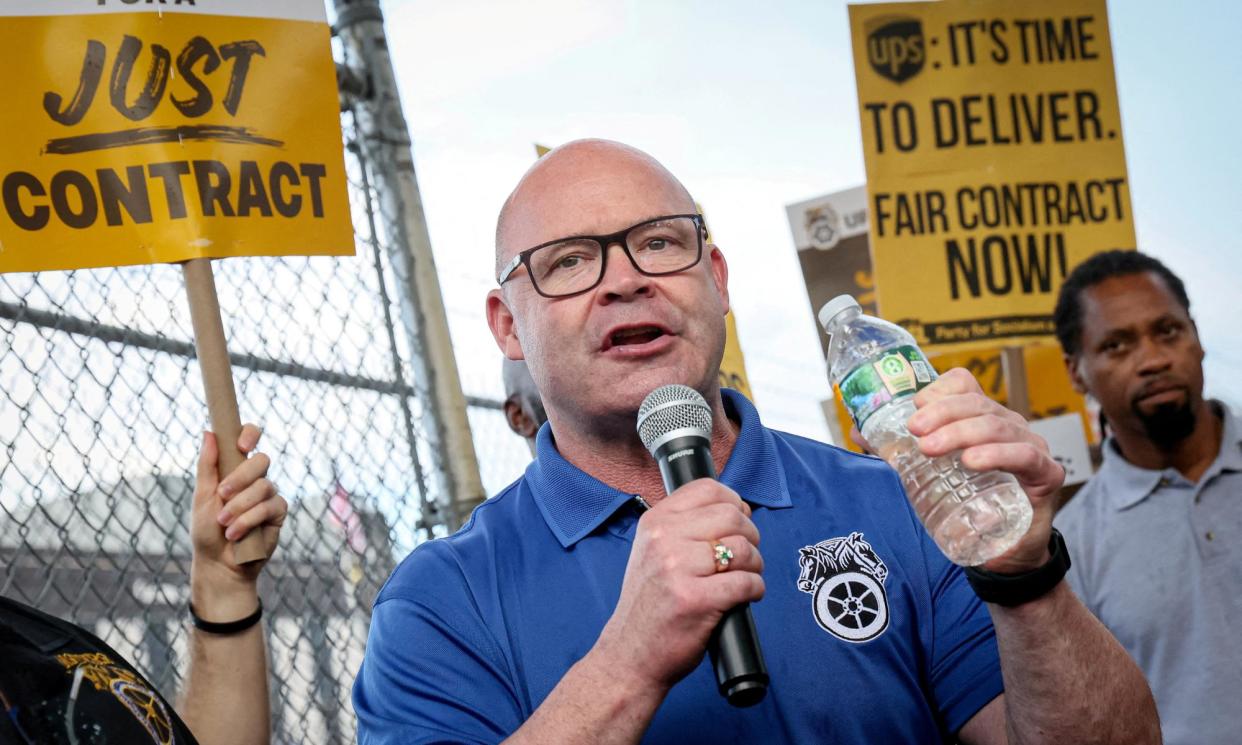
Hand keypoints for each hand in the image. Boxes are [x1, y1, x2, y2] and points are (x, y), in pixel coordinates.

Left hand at [190, 425, 287, 617]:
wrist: (218, 563)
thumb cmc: (207, 531)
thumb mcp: (202, 496)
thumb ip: (207, 466)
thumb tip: (208, 432)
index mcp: (235, 468)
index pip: (250, 438)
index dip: (250, 435)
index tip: (241, 446)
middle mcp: (255, 479)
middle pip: (261, 460)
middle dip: (241, 477)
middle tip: (222, 495)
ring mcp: (269, 495)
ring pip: (264, 486)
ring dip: (240, 506)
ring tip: (225, 523)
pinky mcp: (278, 513)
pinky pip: (269, 507)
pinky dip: (249, 520)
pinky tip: (235, 534)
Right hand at [593, 480, 764, 690]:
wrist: (631, 652)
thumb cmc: (650, 603)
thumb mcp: (652, 550)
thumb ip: (684, 526)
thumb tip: (736, 508)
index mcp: (654, 523)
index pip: (708, 489)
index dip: (734, 502)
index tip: (738, 521)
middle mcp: (664, 540)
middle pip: (732, 516)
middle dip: (751, 536)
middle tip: (745, 556)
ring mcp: (678, 569)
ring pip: (743, 549)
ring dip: (755, 565)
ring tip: (745, 577)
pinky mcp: (696, 600)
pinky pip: (746, 582)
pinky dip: (755, 590)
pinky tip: (745, 596)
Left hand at [903, 368, 1064, 573]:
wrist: (1007, 553)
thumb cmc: (970, 505)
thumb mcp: (932, 473)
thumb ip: (899, 453)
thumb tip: (859, 433)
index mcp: (981, 418)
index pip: (965, 385)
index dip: (940, 390)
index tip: (915, 408)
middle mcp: (1008, 426)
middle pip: (977, 404)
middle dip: (942, 414)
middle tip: (915, 432)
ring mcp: (1030, 446)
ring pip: (997, 426)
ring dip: (962, 433)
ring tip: (932, 448)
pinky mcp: (1046, 473)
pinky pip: (1024, 455)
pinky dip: (997, 455)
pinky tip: (973, 461)